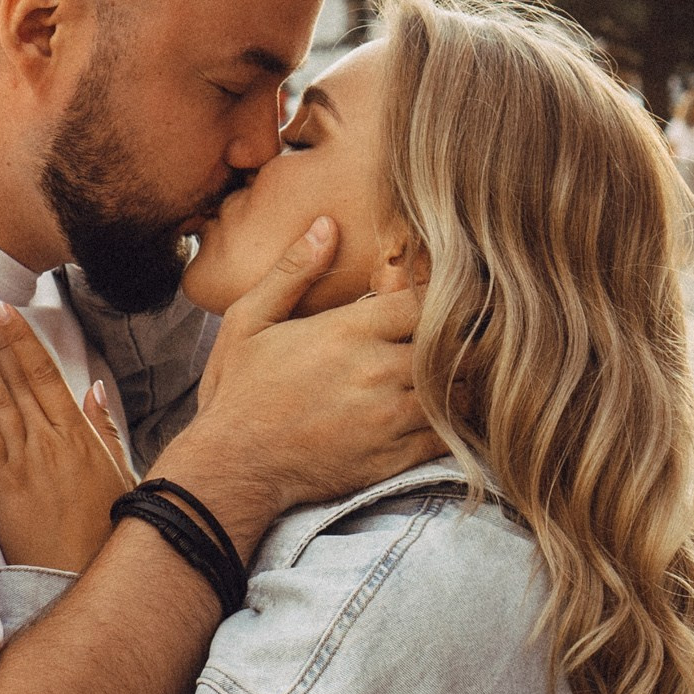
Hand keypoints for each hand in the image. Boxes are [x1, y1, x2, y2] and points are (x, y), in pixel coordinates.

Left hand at [0, 303, 135, 571]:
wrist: (81, 575)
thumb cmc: (104, 529)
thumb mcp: (120, 474)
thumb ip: (104, 430)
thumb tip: (94, 389)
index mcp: (79, 435)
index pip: (46, 374)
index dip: (23, 341)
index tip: (7, 313)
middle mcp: (50, 441)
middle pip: (20, 380)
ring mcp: (23, 461)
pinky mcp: (1, 484)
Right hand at [153, 218, 442, 555]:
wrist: (232, 467)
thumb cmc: (237, 392)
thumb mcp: (249, 320)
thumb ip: (292, 271)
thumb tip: (326, 226)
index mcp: (347, 331)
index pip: (424, 302)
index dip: (436, 299)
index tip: (432, 303)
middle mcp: (376, 371)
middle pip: (453, 345)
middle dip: (458, 339)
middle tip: (460, 337)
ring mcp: (388, 417)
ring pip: (458, 391)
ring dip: (461, 381)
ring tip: (454, 374)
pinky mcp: (392, 457)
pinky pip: (448, 436)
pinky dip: (455, 423)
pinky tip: (445, 413)